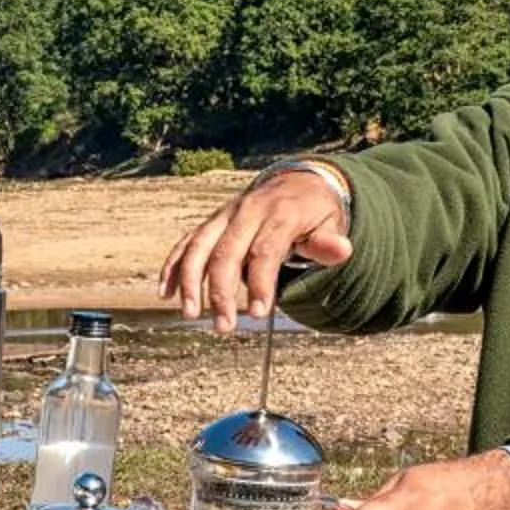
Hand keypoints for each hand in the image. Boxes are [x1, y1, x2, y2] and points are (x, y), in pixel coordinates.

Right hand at [158, 169, 354, 329]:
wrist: (297, 181)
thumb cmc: (314, 212)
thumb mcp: (330, 224)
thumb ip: (328, 243)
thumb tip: (343, 250)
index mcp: (278, 213)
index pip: (265, 251)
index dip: (261, 283)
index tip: (261, 314)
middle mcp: (246, 211)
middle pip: (226, 253)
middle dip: (221, 292)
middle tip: (223, 327)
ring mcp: (224, 216)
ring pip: (199, 247)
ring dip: (190, 282)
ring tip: (190, 314)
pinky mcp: (211, 222)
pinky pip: (186, 242)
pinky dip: (173, 266)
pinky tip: (166, 292)